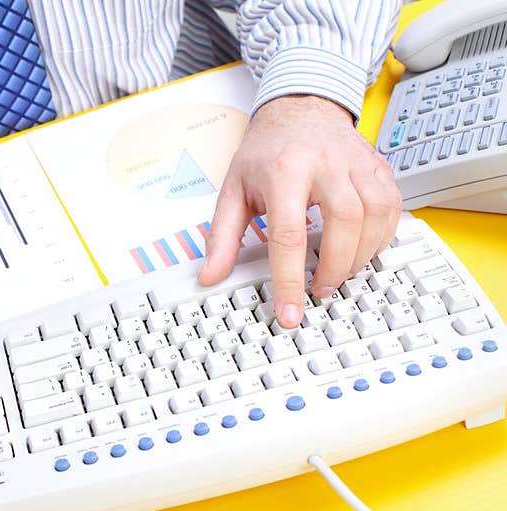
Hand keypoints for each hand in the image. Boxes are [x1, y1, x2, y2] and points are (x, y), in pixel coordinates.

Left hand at [198, 95, 401, 327]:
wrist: (300, 106)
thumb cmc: (266, 151)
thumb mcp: (234, 189)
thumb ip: (222, 236)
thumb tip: (210, 275)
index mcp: (284, 170)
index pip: (288, 234)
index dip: (290, 280)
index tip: (290, 314)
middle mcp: (325, 163)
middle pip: (344, 221)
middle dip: (335, 265)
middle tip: (320, 290)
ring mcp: (356, 163)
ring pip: (375, 212)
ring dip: (361, 254)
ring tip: (338, 273)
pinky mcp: (378, 166)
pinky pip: (392, 206)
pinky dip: (381, 236)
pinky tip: (361, 250)